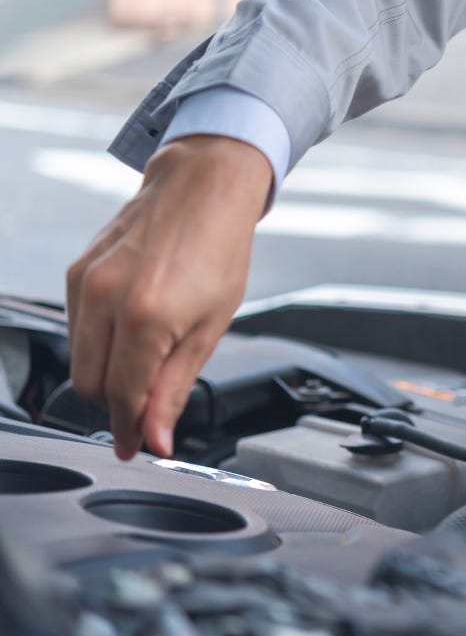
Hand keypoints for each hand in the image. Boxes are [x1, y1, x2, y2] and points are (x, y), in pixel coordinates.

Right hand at [66, 136, 271, 459]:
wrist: (202, 188)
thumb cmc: (219, 249)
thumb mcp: (212, 326)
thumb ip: (176, 386)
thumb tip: (156, 435)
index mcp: (147, 317)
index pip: (123, 398)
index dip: (131, 430)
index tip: (139, 447)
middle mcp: (106, 299)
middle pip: (91, 386)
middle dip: (118, 405)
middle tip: (149, 409)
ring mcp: (85, 283)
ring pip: (78, 361)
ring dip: (107, 376)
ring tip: (148, 364)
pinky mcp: (76, 272)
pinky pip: (76, 329)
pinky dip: (99, 344)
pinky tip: (133, 332)